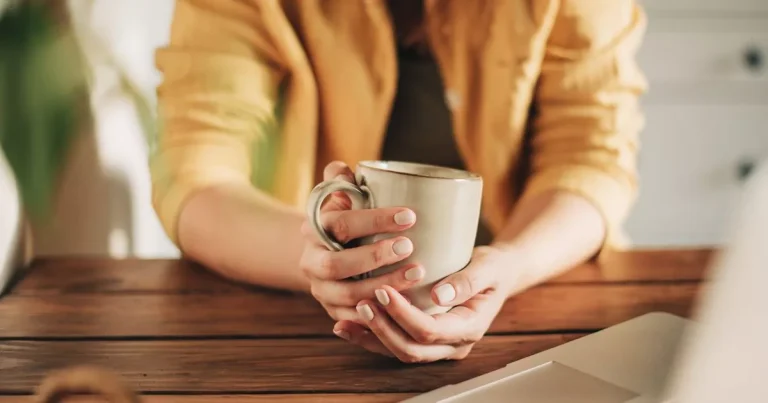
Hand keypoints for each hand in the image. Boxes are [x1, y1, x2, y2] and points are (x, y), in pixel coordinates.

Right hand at [299, 161, 426, 322]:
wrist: (326, 254)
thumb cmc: (346, 219)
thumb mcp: (341, 198)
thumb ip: (342, 182)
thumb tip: (341, 169)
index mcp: (313, 229)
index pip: (340, 224)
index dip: (374, 220)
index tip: (409, 216)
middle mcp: (310, 261)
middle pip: (337, 264)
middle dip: (374, 257)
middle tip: (409, 247)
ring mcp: (321, 289)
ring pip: (348, 294)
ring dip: (383, 285)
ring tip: (417, 274)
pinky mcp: (334, 311)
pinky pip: (353, 318)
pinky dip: (378, 313)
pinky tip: (404, 306)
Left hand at [332, 246, 512, 361]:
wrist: (498, 274)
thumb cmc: (493, 267)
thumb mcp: (488, 266)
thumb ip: (467, 281)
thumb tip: (439, 295)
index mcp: (469, 327)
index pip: (430, 331)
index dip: (403, 314)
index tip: (383, 290)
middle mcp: (453, 344)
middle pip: (411, 348)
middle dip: (383, 328)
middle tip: (362, 302)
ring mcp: (439, 346)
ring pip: (400, 352)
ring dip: (372, 337)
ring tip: (347, 318)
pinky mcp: (425, 339)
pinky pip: (395, 344)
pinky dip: (371, 337)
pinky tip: (349, 325)